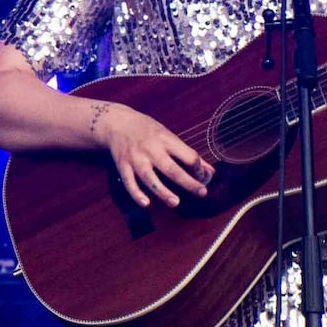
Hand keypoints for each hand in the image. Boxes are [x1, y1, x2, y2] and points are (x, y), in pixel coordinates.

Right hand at [95, 100, 215, 209]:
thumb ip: (188, 154)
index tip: (201, 176)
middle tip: (201, 193)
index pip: (187, 156)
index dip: (198, 168)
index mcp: (166, 139)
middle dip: (187, 182)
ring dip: (162, 191)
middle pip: (171, 169)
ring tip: (175, 202)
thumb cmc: (147, 130)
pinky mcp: (122, 166)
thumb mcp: (168, 136)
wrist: (116, 123)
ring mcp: (135, 158)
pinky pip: (129, 182)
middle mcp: (151, 149)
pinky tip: (145, 204)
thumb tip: (210, 171)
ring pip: (149, 177)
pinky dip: (136, 193)